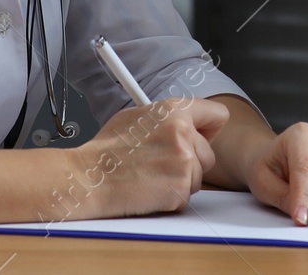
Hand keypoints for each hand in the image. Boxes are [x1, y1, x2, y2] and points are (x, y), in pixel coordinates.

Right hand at [69, 98, 230, 219]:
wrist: (91, 177)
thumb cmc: (107, 150)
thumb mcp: (137, 116)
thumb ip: (167, 117)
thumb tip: (185, 121)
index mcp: (173, 111)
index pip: (217, 114)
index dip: (210, 128)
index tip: (204, 135)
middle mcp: (183, 134)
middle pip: (209, 154)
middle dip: (192, 161)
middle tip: (163, 163)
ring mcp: (183, 163)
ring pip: (198, 177)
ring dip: (180, 180)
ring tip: (152, 175)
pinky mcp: (179, 189)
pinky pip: (186, 195)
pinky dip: (171, 196)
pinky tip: (150, 188)